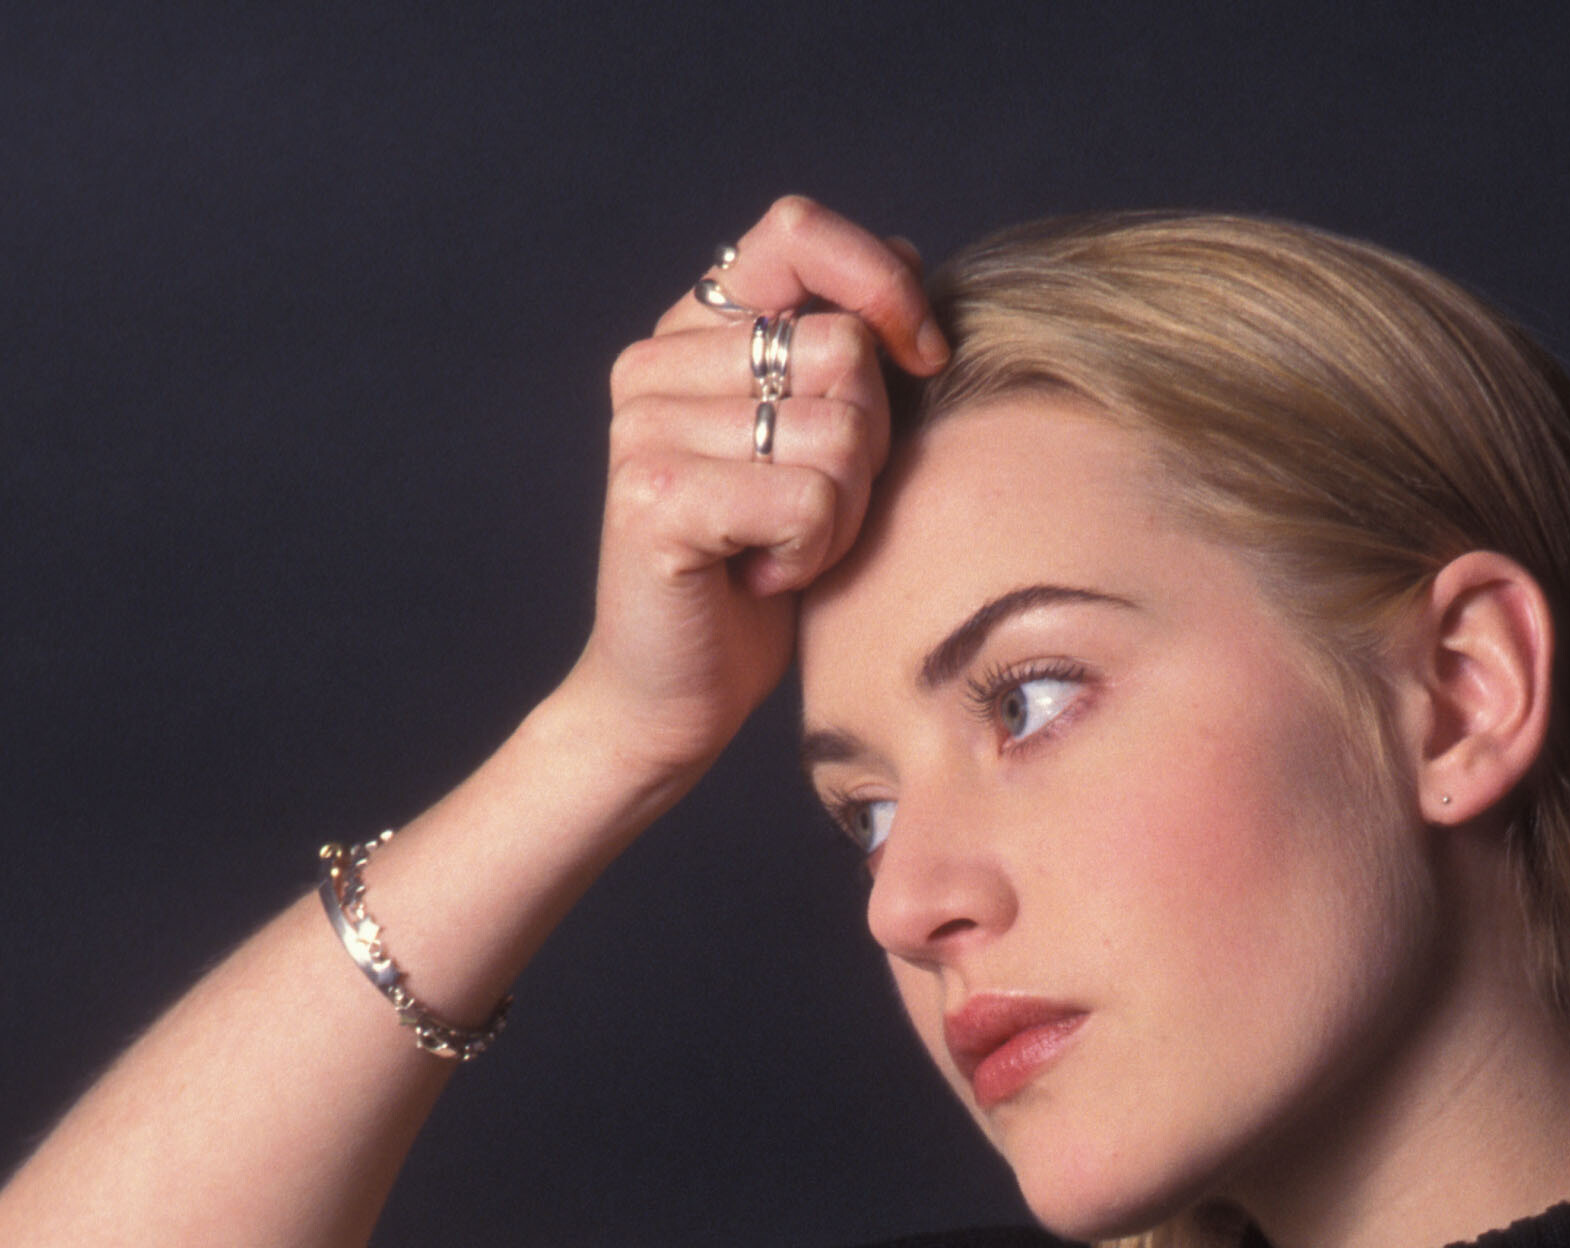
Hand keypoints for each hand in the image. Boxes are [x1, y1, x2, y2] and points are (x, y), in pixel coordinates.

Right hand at [564, 196, 945, 790]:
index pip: (799, 231)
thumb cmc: (763, 574)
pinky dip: (814, 553)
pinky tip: (765, 577)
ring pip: (839, 430)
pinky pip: (807, 499)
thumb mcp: (821, 445)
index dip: (880, 282)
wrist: (676, 695)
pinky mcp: (655, 498)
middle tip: (818, 510)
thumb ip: (845, 351)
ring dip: (844, 513)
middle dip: (871, 445)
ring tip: (786, 549)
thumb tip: (908, 255)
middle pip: (845, 350)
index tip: (923, 356)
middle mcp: (656, 361)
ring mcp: (645, 426)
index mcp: (695, 329)